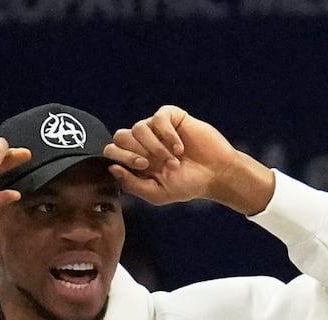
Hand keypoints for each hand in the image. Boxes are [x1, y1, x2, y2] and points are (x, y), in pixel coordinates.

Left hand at [103, 105, 273, 214]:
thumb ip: (132, 184)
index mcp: (135, 160)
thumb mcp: (156, 192)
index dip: (122, 157)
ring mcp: (157, 129)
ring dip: (154, 147)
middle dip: (133, 151)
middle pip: (120, 136)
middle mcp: (143, 143)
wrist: (215, 174)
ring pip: (138, 127)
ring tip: (173, 161)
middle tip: (151, 164)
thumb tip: (112, 168)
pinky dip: (167, 134)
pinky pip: (159, 117)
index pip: (113, 151)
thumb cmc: (187, 185)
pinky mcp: (172, 117)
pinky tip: (179, 147)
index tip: (143, 167)